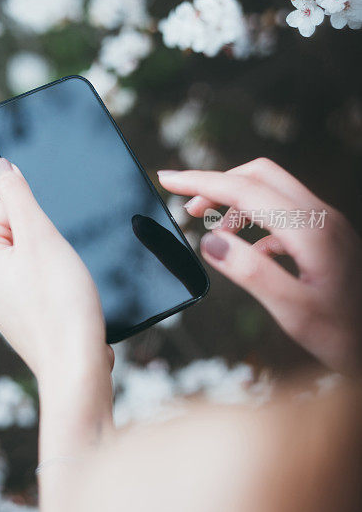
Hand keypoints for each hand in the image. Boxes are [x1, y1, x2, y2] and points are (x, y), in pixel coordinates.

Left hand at [0, 158, 111, 382]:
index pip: (9, 206)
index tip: (51, 246)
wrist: (77, 364)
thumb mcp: (39, 235)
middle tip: (59, 268)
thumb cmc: (59, 304)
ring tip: (62, 286)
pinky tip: (65, 299)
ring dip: (55, 262)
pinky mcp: (18, 313)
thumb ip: (17, 193)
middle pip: (21, 230)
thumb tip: (0, 164)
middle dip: (48, 241)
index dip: (40, 220)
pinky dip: (56, 282)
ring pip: (34, 255)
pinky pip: (39, 279)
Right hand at [158, 158, 361, 373]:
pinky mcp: (327, 237)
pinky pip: (283, 213)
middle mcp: (321, 217)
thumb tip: (210, 243)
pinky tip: (247, 250)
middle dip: (217, 183)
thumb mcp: (295, 312)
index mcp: (310, 230)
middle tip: (186, 207)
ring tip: (211, 230)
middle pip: (259, 175)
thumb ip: (251, 273)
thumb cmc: (347, 335)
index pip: (245, 189)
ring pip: (271, 190)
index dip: (201, 182)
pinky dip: (254, 221)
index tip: (168, 180)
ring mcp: (327, 224)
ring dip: (235, 202)